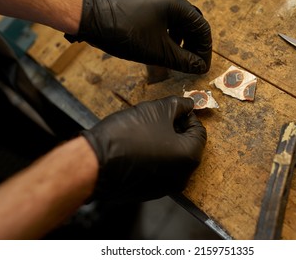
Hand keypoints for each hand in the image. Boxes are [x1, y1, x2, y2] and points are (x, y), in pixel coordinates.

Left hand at [65, 0, 211, 73]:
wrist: (91, 18)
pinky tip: (165, 47)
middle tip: (193, 63)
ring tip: (180, 58)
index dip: (204, 50)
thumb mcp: (158, 52)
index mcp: (176, 4)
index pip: (201, 27)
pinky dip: (170, 34)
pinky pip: (166, 19)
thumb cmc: (124, 32)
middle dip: (195, 45)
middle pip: (192, 22)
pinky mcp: (146, 3)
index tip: (202, 67)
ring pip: (179, 21)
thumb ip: (183, 60)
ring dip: (183, 40)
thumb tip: (199, 67)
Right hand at [82, 96, 206, 201]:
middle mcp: (182, 176)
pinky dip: (155, 156)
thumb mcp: (157, 110)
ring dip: (165, 142)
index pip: (200, 132)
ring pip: (173, 158)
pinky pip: (159, 169)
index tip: (175, 109)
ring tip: (147, 129)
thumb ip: (179, 105)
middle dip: (176, 129)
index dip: (188, 116)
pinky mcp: (149, 192)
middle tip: (160, 117)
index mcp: (189, 157)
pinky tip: (138, 145)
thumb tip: (189, 104)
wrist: (96, 163)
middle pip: (187, 146)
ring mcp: (165, 187)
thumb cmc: (128, 135)